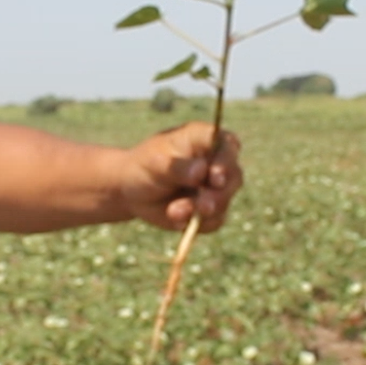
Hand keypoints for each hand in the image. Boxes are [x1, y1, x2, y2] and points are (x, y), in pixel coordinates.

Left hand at [120, 122, 243, 232]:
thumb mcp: (155, 164)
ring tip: (173, 211)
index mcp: (205, 139)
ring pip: (225, 201)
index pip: (227, 145)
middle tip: (203, 207)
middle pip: (234, 177)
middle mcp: (216, 161)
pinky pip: (215, 221)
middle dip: (219, 194)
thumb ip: (178, 167)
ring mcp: (215, 187)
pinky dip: (197, 224)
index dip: (226, 161)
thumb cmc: (144, 167)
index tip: (214, 177)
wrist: (131, 192)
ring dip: (201, 211)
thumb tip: (202, 170)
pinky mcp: (211, 210)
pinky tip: (177, 220)